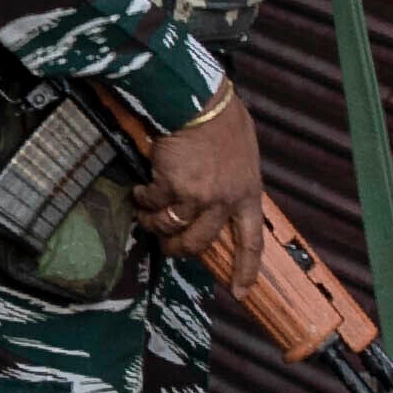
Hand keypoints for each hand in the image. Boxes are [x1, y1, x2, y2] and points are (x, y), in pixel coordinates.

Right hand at [126, 87, 278, 283]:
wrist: (197, 99)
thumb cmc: (221, 117)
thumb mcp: (243, 152)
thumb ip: (235, 178)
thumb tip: (224, 194)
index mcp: (247, 192)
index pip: (251, 240)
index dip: (245, 269)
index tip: (240, 293)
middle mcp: (224, 200)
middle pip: (200, 243)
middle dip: (178, 250)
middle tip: (166, 248)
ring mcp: (197, 196)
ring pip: (171, 228)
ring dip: (154, 224)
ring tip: (145, 212)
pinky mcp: (171, 187)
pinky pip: (153, 205)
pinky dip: (143, 199)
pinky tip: (141, 188)